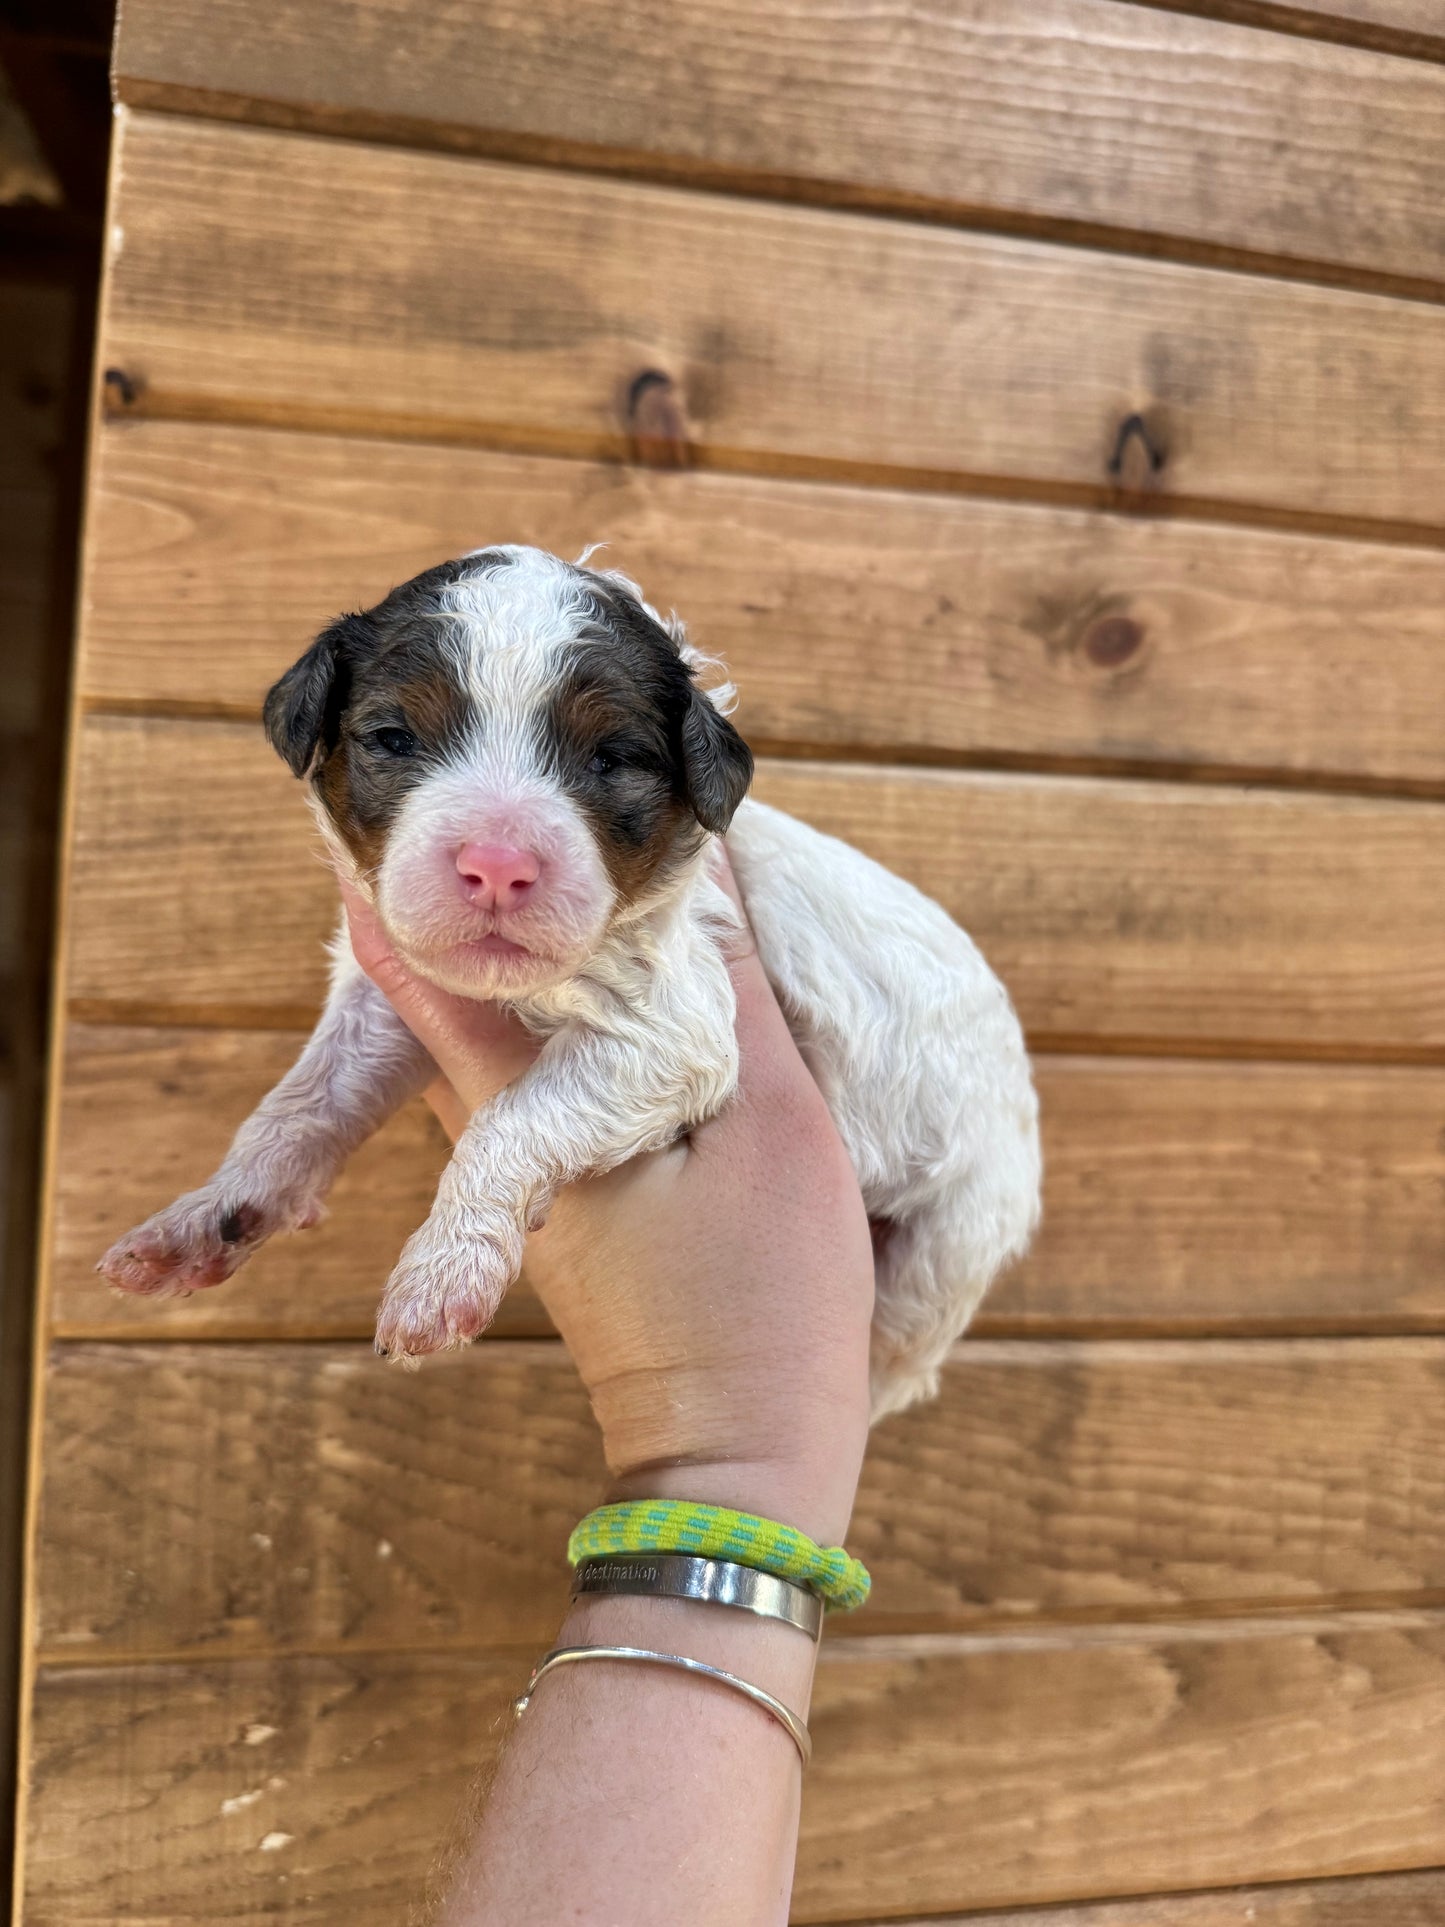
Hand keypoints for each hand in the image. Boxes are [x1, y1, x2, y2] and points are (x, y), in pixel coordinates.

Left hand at [342, 866, 874, 1542]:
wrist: (738, 1458)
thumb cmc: (764, 1297)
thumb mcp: (771, 1123)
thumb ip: (732, 989)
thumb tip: (703, 873)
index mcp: (526, 1103)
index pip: (425, 969)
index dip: (407, 875)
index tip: (404, 799)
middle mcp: (492, 1133)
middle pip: (443, 994)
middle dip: (460, 905)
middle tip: (498, 813)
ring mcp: (521, 1178)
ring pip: (485, 1039)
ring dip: (507, 962)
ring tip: (550, 874)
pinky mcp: (556, 1207)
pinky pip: (526, 1084)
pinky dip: (551, 1021)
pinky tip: (599, 984)